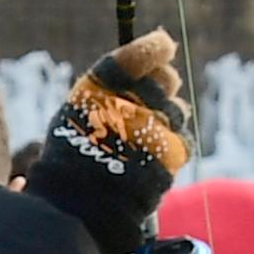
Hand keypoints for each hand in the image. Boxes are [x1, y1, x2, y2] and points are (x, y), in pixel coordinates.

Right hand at [26, 30, 196, 253]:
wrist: (80, 209)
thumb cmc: (72, 160)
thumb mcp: (77, 114)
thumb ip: (109, 89)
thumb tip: (147, 68)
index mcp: (100, 88)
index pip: (138, 55)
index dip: (154, 48)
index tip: (164, 44)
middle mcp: (130, 103)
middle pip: (165, 80)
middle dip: (163, 84)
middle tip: (154, 96)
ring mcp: (153, 128)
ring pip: (177, 109)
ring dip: (167, 118)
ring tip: (145, 138)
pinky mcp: (171, 153)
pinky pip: (182, 137)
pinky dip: (172, 144)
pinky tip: (154, 156)